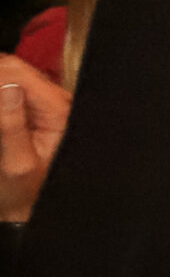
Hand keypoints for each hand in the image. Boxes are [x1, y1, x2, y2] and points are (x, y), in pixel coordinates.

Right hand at [0, 55, 71, 222]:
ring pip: (8, 76)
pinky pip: (8, 90)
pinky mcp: (29, 109)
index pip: (18, 72)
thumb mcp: (16, 164)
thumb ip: (12, 125)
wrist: (24, 207)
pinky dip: (0, 93)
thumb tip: (9, 88)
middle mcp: (55, 101)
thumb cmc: (24, 192)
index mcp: (58, 111)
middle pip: (12, 69)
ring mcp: (42, 103)